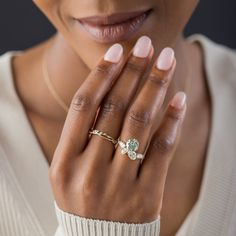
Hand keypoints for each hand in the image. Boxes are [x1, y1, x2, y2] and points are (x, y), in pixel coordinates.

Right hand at [49, 36, 186, 223]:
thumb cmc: (81, 196)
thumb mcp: (69, 167)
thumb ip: (82, 133)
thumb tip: (108, 88)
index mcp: (64, 162)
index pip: (83, 106)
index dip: (100, 75)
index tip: (117, 51)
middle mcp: (89, 170)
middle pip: (114, 108)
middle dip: (133, 72)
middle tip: (148, 46)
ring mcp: (118, 184)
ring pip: (139, 124)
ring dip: (154, 87)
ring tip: (166, 61)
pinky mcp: (145, 195)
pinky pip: (161, 150)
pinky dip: (171, 121)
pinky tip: (178, 98)